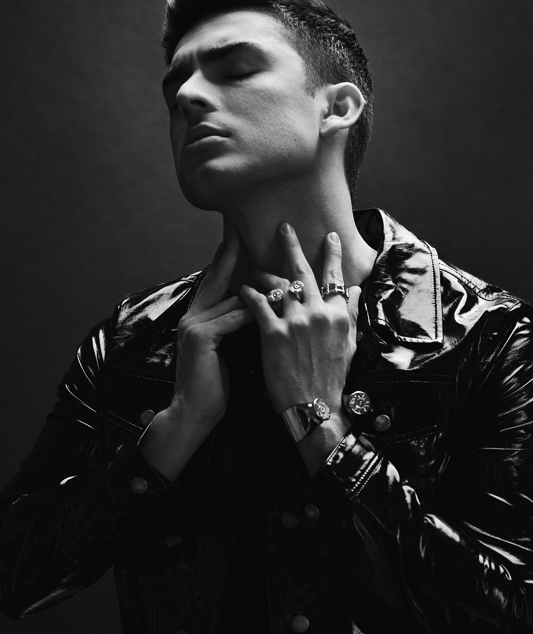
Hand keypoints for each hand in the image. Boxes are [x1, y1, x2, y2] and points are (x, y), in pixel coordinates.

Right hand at [170, 232, 254, 424]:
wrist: (193, 414)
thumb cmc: (213, 386)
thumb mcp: (224, 350)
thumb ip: (231, 326)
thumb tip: (254, 310)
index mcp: (197, 318)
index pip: (215, 283)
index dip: (225, 260)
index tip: (237, 238)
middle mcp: (192, 316)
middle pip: (216, 278)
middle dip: (230, 254)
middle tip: (242, 231)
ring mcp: (194, 325)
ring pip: (231, 297)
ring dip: (257, 286)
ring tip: (277, 269)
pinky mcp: (201, 337)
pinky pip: (233, 317)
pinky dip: (253, 311)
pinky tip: (271, 305)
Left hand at [240, 223, 360, 417]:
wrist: (315, 406)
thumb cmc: (332, 379)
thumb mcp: (349, 346)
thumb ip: (350, 315)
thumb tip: (355, 291)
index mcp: (338, 315)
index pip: (335, 278)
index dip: (332, 255)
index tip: (330, 236)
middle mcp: (318, 313)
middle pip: (304, 271)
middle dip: (293, 246)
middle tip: (283, 227)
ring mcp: (295, 322)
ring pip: (278, 284)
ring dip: (264, 273)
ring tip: (254, 269)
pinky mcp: (273, 334)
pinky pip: (258, 304)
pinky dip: (249, 294)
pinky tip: (242, 288)